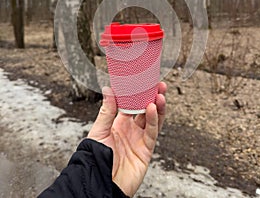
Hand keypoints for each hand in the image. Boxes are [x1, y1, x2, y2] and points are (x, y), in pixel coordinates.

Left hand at [87, 82, 166, 196]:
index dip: (138, 93)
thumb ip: (107, 111)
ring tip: (160, 93)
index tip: (144, 81)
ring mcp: (140, 139)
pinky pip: (152, 132)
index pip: (131, 104)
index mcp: (119, 123)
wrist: (101, 182)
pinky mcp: (146, 150)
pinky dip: (154, 120)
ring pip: (153, 119)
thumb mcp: (100, 130)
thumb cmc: (96, 157)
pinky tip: (154, 108)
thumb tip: (108, 88)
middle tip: (159, 84)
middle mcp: (131, 129)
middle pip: (145, 109)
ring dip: (158, 106)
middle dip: (152, 97)